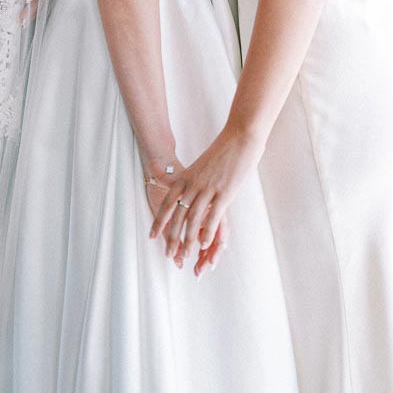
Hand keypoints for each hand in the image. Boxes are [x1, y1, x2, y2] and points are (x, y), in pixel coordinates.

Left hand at [150, 128, 263, 271]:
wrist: (239, 137)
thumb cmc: (223, 150)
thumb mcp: (202, 165)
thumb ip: (196, 180)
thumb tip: (192, 193)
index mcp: (187, 177)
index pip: (168, 203)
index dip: (159, 221)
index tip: (152, 236)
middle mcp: (194, 184)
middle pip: (178, 215)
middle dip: (172, 237)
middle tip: (168, 254)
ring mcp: (208, 188)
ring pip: (194, 219)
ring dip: (189, 239)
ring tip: (185, 255)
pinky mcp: (224, 192)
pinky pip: (213, 216)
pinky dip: (207, 231)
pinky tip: (204, 244)